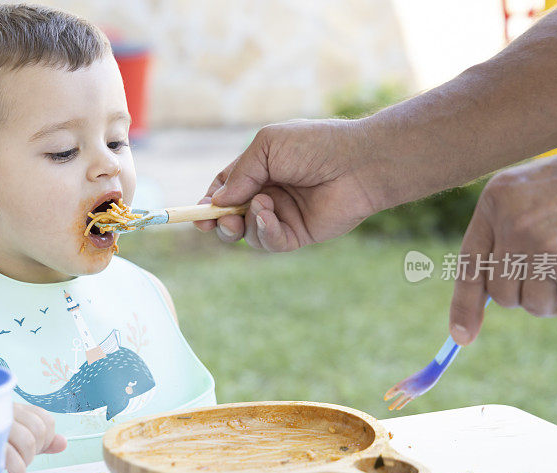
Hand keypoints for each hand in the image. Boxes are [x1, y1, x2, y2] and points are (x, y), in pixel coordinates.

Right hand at [6, 403, 66, 472]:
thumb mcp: (17, 436)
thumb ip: (42, 439)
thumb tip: (63, 443)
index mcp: (16, 409)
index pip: (46, 420)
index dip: (47, 439)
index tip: (37, 449)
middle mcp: (6, 412)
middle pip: (39, 430)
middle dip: (37, 450)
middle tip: (25, 460)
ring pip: (28, 440)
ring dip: (27, 460)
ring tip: (19, 467)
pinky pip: (10, 454)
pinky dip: (18, 467)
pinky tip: (16, 472)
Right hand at [195, 119, 378, 251]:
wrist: (358, 164)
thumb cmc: (315, 145)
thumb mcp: (267, 146)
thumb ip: (240, 173)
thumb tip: (217, 202)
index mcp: (259, 170)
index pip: (224, 190)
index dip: (209, 202)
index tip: (198, 213)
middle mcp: (268, 194)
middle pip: (230, 217)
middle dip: (220, 222)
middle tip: (221, 220)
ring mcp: (282, 215)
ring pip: (247, 233)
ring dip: (245, 224)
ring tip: (261, 206)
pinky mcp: (298, 234)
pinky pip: (271, 242)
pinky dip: (265, 232)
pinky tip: (270, 217)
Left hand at [449, 134, 556, 344]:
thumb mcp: (522, 193)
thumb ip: (497, 235)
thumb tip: (487, 297)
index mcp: (496, 202)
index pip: (470, 266)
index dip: (463, 306)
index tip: (461, 336)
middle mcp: (517, 226)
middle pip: (502, 294)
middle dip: (522, 290)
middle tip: (548, 263)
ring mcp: (551, 250)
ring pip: (535, 305)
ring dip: (553, 294)